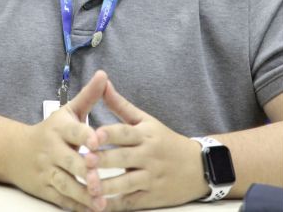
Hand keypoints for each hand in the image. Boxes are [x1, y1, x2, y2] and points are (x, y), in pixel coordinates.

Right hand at [8, 70, 108, 211]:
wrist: (14, 151)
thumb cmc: (51, 130)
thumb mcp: (68, 111)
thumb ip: (88, 96)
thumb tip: (104, 75)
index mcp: (59, 128)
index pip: (73, 131)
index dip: (85, 136)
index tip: (98, 142)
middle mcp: (51, 149)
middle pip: (70, 161)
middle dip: (85, 171)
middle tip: (102, 178)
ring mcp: (47, 170)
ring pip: (65, 183)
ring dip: (83, 194)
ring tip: (102, 202)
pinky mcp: (44, 188)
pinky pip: (61, 198)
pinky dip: (76, 205)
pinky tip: (92, 210)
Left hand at [94, 80, 207, 210]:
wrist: (198, 167)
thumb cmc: (165, 141)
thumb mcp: (146, 120)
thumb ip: (121, 105)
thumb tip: (102, 82)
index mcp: (145, 135)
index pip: (125, 133)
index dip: (109, 134)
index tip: (92, 135)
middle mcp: (148, 155)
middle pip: (123, 158)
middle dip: (103, 161)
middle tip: (83, 161)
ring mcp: (150, 178)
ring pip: (126, 183)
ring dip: (106, 186)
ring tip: (88, 186)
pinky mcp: (151, 197)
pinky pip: (131, 202)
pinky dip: (115, 205)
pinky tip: (98, 206)